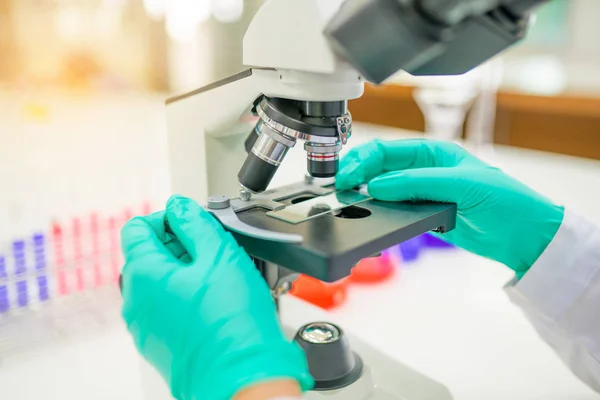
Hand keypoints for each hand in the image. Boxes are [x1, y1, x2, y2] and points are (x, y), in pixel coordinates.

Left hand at [120, 196, 311, 399]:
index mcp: (142, 274)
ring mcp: (144, 326)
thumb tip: (179, 206)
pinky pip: (166, 308)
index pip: (137, 228)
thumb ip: (195, 222)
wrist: (241, 375)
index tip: (192, 222)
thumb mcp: (219, 253)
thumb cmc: (231, 320)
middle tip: (213, 249)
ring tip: (219, 277)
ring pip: (159, 283)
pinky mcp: (159, 343)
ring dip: (185, 271)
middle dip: (179, 244)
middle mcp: (135, 301)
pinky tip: (214, 301)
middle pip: (148, 255)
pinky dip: (185, 297)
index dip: (167, 218)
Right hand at [336, 139, 563, 276]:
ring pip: (382, 189)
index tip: (347, 176)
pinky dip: (378, 212)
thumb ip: (418, 183)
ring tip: (347, 200)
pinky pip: (393, 210)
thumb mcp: (462, 184)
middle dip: (356, 173)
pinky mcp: (424, 215)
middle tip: (338, 187)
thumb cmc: (506, 201)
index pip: (387, 150)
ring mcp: (422, 193)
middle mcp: (424, 170)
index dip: (363, 160)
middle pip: (379, 167)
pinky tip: (367, 215)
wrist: (524, 237)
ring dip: (363, 193)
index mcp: (434, 152)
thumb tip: (379, 186)